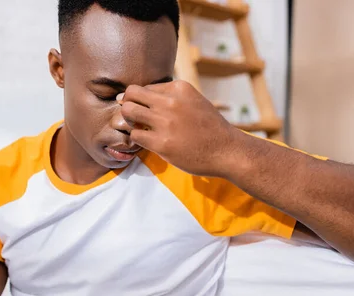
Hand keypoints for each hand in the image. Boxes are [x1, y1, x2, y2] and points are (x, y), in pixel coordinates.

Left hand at [118, 80, 240, 177]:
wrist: (226, 151)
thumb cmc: (209, 127)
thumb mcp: (194, 100)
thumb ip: (172, 96)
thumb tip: (142, 95)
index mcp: (179, 88)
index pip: (145, 87)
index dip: (141, 100)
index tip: (145, 110)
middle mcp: (171, 102)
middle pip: (131, 93)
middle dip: (127, 104)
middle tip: (133, 117)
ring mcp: (165, 122)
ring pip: (128, 111)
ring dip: (129, 121)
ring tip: (138, 128)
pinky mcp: (161, 143)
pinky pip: (135, 135)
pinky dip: (136, 138)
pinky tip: (146, 142)